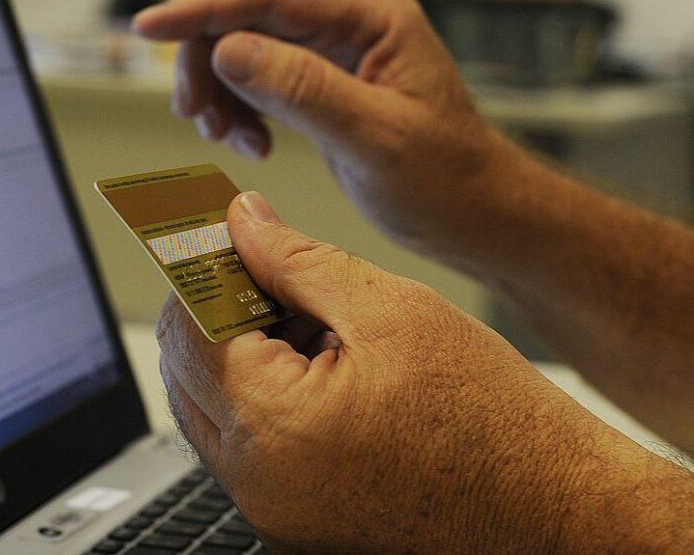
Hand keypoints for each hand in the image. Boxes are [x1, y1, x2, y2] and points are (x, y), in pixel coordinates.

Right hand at [134, 0, 526, 255]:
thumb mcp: (374, 137)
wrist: (475, 213)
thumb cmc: (447, 178)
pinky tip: (251, 144)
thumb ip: (303, 90)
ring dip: (219, 91)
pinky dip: (238, 110)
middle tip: (197, 117)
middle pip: (244, 18)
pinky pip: (255, 79)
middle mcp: (347, 22)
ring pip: (242, 49)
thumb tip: (231, 51)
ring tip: (228, 139)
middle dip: (207, 64)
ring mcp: (331, 51)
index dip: (202, 10)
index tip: (149, 27)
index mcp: (370, 15)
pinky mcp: (319, 82)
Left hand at [157, 192, 672, 552]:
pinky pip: (243, 448)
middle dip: (218, 310)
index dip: (207, 268)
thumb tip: (240, 220)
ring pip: (208, 408)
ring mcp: (269, 508)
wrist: (555, 510)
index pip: (190, 324)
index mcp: (271, 422)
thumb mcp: (391, 309)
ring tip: (310, 325)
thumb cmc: (492, 415)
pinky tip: (319, 370)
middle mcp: (254, 478)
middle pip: (186, 369)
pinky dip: (260, 400)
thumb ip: (296, 258)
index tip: (230, 235)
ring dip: (236, 355)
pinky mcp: (290, 521)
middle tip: (272, 273)